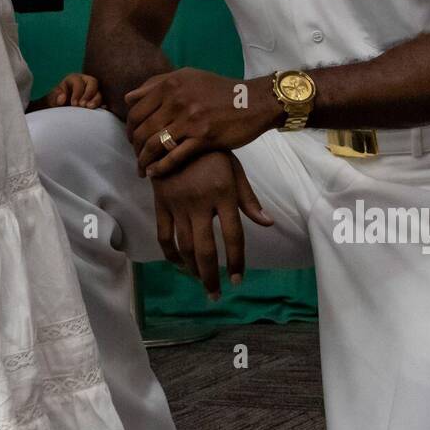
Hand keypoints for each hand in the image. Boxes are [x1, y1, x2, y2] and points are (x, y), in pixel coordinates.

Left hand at [45, 72, 102, 109]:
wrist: (63, 108)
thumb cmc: (58, 101)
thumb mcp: (53, 98)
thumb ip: (55, 97)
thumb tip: (62, 98)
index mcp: (75, 79)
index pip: (78, 82)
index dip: (77, 92)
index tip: (74, 104)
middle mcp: (86, 82)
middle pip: (93, 83)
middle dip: (89, 94)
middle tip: (83, 105)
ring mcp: (94, 91)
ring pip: (100, 92)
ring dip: (96, 100)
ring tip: (90, 108)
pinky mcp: (99, 99)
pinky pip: (105, 101)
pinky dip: (104, 105)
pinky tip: (102, 110)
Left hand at [126, 68, 275, 176]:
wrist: (254, 101)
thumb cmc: (220, 90)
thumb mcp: (188, 77)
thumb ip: (157, 84)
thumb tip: (129, 98)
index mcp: (170, 85)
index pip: (136, 110)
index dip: (129, 127)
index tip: (132, 138)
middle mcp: (176, 100)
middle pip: (142, 129)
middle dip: (135, 147)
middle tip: (137, 156)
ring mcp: (190, 120)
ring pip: (154, 144)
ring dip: (143, 160)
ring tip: (142, 169)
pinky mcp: (203, 138)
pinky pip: (174, 156)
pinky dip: (160, 168)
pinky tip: (154, 174)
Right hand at [152, 150, 272, 298]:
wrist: (175, 134)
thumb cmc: (211, 153)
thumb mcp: (235, 170)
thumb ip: (248, 199)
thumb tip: (268, 223)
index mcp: (223, 194)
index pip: (233, 236)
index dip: (237, 261)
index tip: (238, 279)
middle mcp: (200, 202)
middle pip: (206, 250)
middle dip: (211, 277)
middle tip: (216, 295)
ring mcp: (178, 204)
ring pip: (184, 246)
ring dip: (193, 270)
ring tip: (201, 282)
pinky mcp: (161, 204)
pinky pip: (164, 236)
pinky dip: (171, 255)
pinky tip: (180, 265)